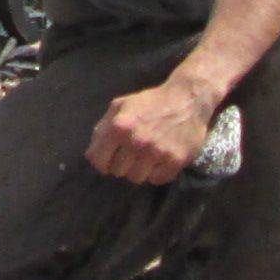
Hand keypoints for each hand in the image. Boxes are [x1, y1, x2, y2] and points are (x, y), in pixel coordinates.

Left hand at [85, 81, 216, 185]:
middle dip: (121, 164)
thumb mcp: (121, 106)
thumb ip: (103, 128)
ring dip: (138, 170)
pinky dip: (156, 173)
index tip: (108, 159)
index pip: (98, 161)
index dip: (101, 161)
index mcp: (119, 126)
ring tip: (145, 156)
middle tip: (131, 153)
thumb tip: (92, 155)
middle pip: (117, 171)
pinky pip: (156, 179)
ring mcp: (157, 152)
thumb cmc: (150, 102)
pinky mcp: (175, 161)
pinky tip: (159, 159)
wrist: (187, 99)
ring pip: (136, 178)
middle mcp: (137, 141)